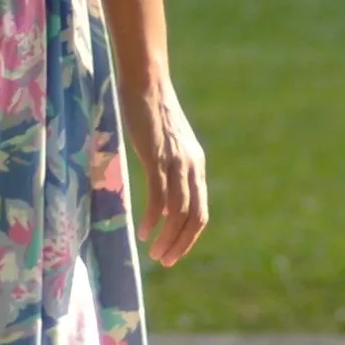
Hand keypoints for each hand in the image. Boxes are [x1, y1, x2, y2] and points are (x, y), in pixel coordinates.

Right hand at [118, 76, 207, 267]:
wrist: (147, 83)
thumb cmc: (151, 112)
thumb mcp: (168, 144)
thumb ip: (170, 168)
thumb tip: (162, 198)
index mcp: (196, 165)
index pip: (200, 211)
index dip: (189, 237)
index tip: (174, 252)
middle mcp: (191, 167)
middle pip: (194, 217)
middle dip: (181, 244)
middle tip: (165, 261)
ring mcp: (176, 163)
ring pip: (178, 211)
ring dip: (167, 237)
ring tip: (154, 252)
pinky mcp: (158, 157)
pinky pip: (159, 197)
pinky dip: (153, 219)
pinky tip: (143, 232)